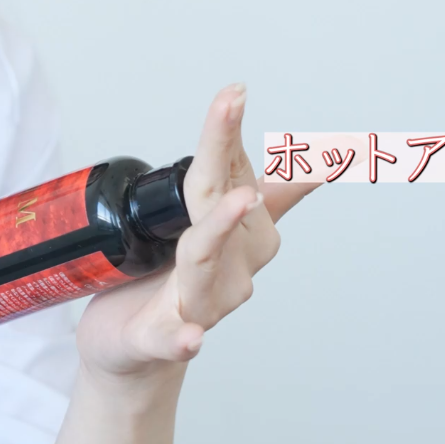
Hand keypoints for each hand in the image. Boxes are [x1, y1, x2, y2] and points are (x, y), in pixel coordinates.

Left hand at [76, 83, 320, 380]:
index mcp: (235, 234)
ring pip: (205, 259)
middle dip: (226, 155)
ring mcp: (201, 302)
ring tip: (241, 198)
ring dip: (222, 229)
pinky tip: (192, 337)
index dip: (230, 131)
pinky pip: (175, 339)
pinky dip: (185, 338)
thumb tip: (308, 151)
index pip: (233, 172)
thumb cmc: (172, 285)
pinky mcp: (164, 339)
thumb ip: (252, 189)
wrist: (136, 352)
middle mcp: (230, 265)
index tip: (235, 91)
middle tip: (231, 104)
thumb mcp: (209, 225)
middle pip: (218, 200)